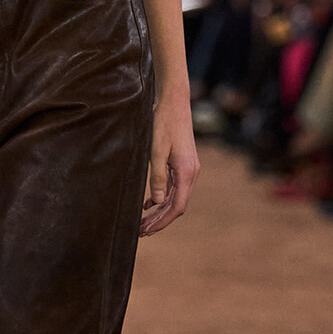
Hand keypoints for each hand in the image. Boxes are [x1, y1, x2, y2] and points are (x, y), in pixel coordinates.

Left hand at [140, 89, 199, 235]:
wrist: (174, 102)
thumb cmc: (163, 124)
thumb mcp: (156, 151)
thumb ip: (157, 177)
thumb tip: (158, 202)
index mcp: (186, 173)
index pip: (176, 207)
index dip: (161, 222)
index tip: (146, 230)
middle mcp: (191, 173)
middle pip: (176, 205)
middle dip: (159, 220)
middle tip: (141, 231)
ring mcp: (189, 168)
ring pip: (175, 197)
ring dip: (160, 210)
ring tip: (143, 221)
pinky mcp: (183, 163)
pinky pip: (174, 187)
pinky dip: (162, 197)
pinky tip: (149, 203)